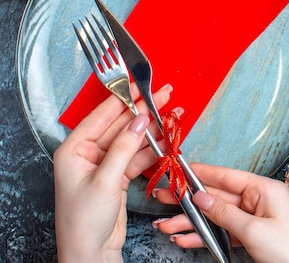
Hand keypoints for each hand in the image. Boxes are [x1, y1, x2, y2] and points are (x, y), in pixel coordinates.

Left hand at [53, 84, 171, 262]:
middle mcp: (88, 153)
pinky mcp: (118, 176)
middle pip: (120, 125)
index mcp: (74, 149)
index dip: (123, 99)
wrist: (90, 252)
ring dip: (152, 130)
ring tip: (172, 117)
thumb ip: (124, 148)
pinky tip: (167, 141)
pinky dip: (153, 150)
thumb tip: (140, 121)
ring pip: (132, 140)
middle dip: (143, 111)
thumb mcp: (105, 180)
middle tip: (164, 94)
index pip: (101, 116)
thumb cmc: (84, 220)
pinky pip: (137, 156)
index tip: (140, 85)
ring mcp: (104, 164)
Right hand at [152, 164, 288, 262]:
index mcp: (264, 189)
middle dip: (189, 201)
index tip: (179, 169)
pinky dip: (205, 236)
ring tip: (166, 226)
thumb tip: (201, 197)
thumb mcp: (254, 230)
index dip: (201, 173)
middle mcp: (259, 200)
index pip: (226, 176)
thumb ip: (224, 213)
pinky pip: (224, 232)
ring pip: (217, 217)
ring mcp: (256, 218)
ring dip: (192, 223)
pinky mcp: (253, 235)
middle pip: (217, 197)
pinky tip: (185, 239)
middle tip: (163, 197)